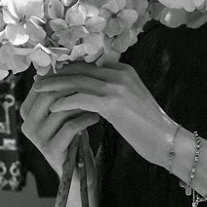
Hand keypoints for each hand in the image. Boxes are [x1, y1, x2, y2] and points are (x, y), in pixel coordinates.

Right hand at [19, 74, 100, 177]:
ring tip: (99, 100)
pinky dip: (86, 119)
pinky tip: (97, 117)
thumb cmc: (73, 135)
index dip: (64, 76)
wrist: (78, 170)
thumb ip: (62, 91)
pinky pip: (71, 127)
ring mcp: (37, 138)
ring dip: (83, 103)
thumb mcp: (65, 110)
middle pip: (50, 95)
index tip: (84, 72)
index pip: (43, 84)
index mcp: (27, 110)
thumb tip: (69, 60)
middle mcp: (27, 124)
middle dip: (74, 87)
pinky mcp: (51, 150)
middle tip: (94, 84)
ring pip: (62, 110)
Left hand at [32, 60, 174, 169]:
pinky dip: (65, 102)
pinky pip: (81, 98)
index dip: (68, 68)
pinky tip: (54, 107)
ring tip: (39, 91)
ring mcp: (116, 87)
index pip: (89, 65)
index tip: (52, 74)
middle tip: (38, 79)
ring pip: (77, 81)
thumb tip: (93, 92)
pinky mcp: (112, 104)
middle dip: (57, 74)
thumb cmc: (149, 127)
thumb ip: (114, 91)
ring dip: (55, 86)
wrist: (167, 141)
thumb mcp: (131, 101)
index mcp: (124, 70)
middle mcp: (120, 74)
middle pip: (80, 69)